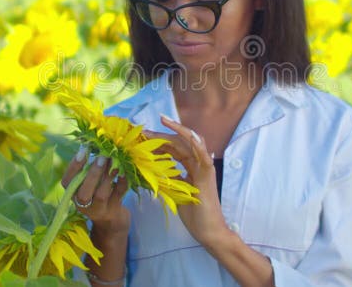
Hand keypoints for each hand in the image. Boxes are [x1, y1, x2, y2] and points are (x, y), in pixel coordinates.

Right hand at [61, 145, 129, 235]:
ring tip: (114, 161)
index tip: (83, 151)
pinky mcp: (113, 209)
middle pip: (84, 193)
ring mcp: (99, 209)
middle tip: (102, 156)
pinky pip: (118, 195)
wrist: (109, 216)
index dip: (74, 167)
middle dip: (93, 173)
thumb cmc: (95, 191)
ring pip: (101, 195)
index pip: (67, 182)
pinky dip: (122, 182)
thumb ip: (87, 167)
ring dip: (108, 176)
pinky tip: (125, 171)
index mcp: (72, 193)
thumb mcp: (86, 181)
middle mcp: (82, 204)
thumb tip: (94, 142)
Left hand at [145, 114, 228, 246]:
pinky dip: (197, 145)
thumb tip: (152, 169)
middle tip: (144, 130)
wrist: (209, 231)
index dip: (158, 142)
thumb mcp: (176, 192)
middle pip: (179, 143)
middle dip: (161, 135)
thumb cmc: (194, 214)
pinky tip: (189, 135)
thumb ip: (168, 178)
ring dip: (176, 131)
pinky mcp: (208, 176)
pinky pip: (203, 157)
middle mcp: (198, 164)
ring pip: (191, 143)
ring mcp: (204, 168)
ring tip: (163, 122)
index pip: (173, 149)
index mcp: (191, 167)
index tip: (142, 137)